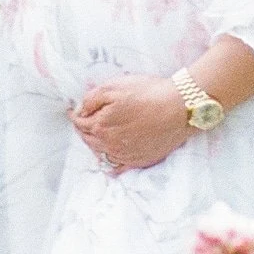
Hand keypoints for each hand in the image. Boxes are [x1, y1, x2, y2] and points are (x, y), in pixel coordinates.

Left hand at [71, 72, 191, 173]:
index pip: (79, 123)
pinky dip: (110, 163)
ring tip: (93, 136)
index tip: (74, 111)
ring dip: (94, 144)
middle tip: (81, 122)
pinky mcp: (140, 161)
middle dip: (82, 129)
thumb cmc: (148, 94)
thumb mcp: (115, 86)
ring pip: (100, 153)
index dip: (76, 115)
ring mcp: (125, 155)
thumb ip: (92, 99)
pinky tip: (109, 158)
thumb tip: (80, 109)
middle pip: (88, 139)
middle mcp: (109, 144)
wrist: (180, 108)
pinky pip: (118, 167)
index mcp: (100, 125)